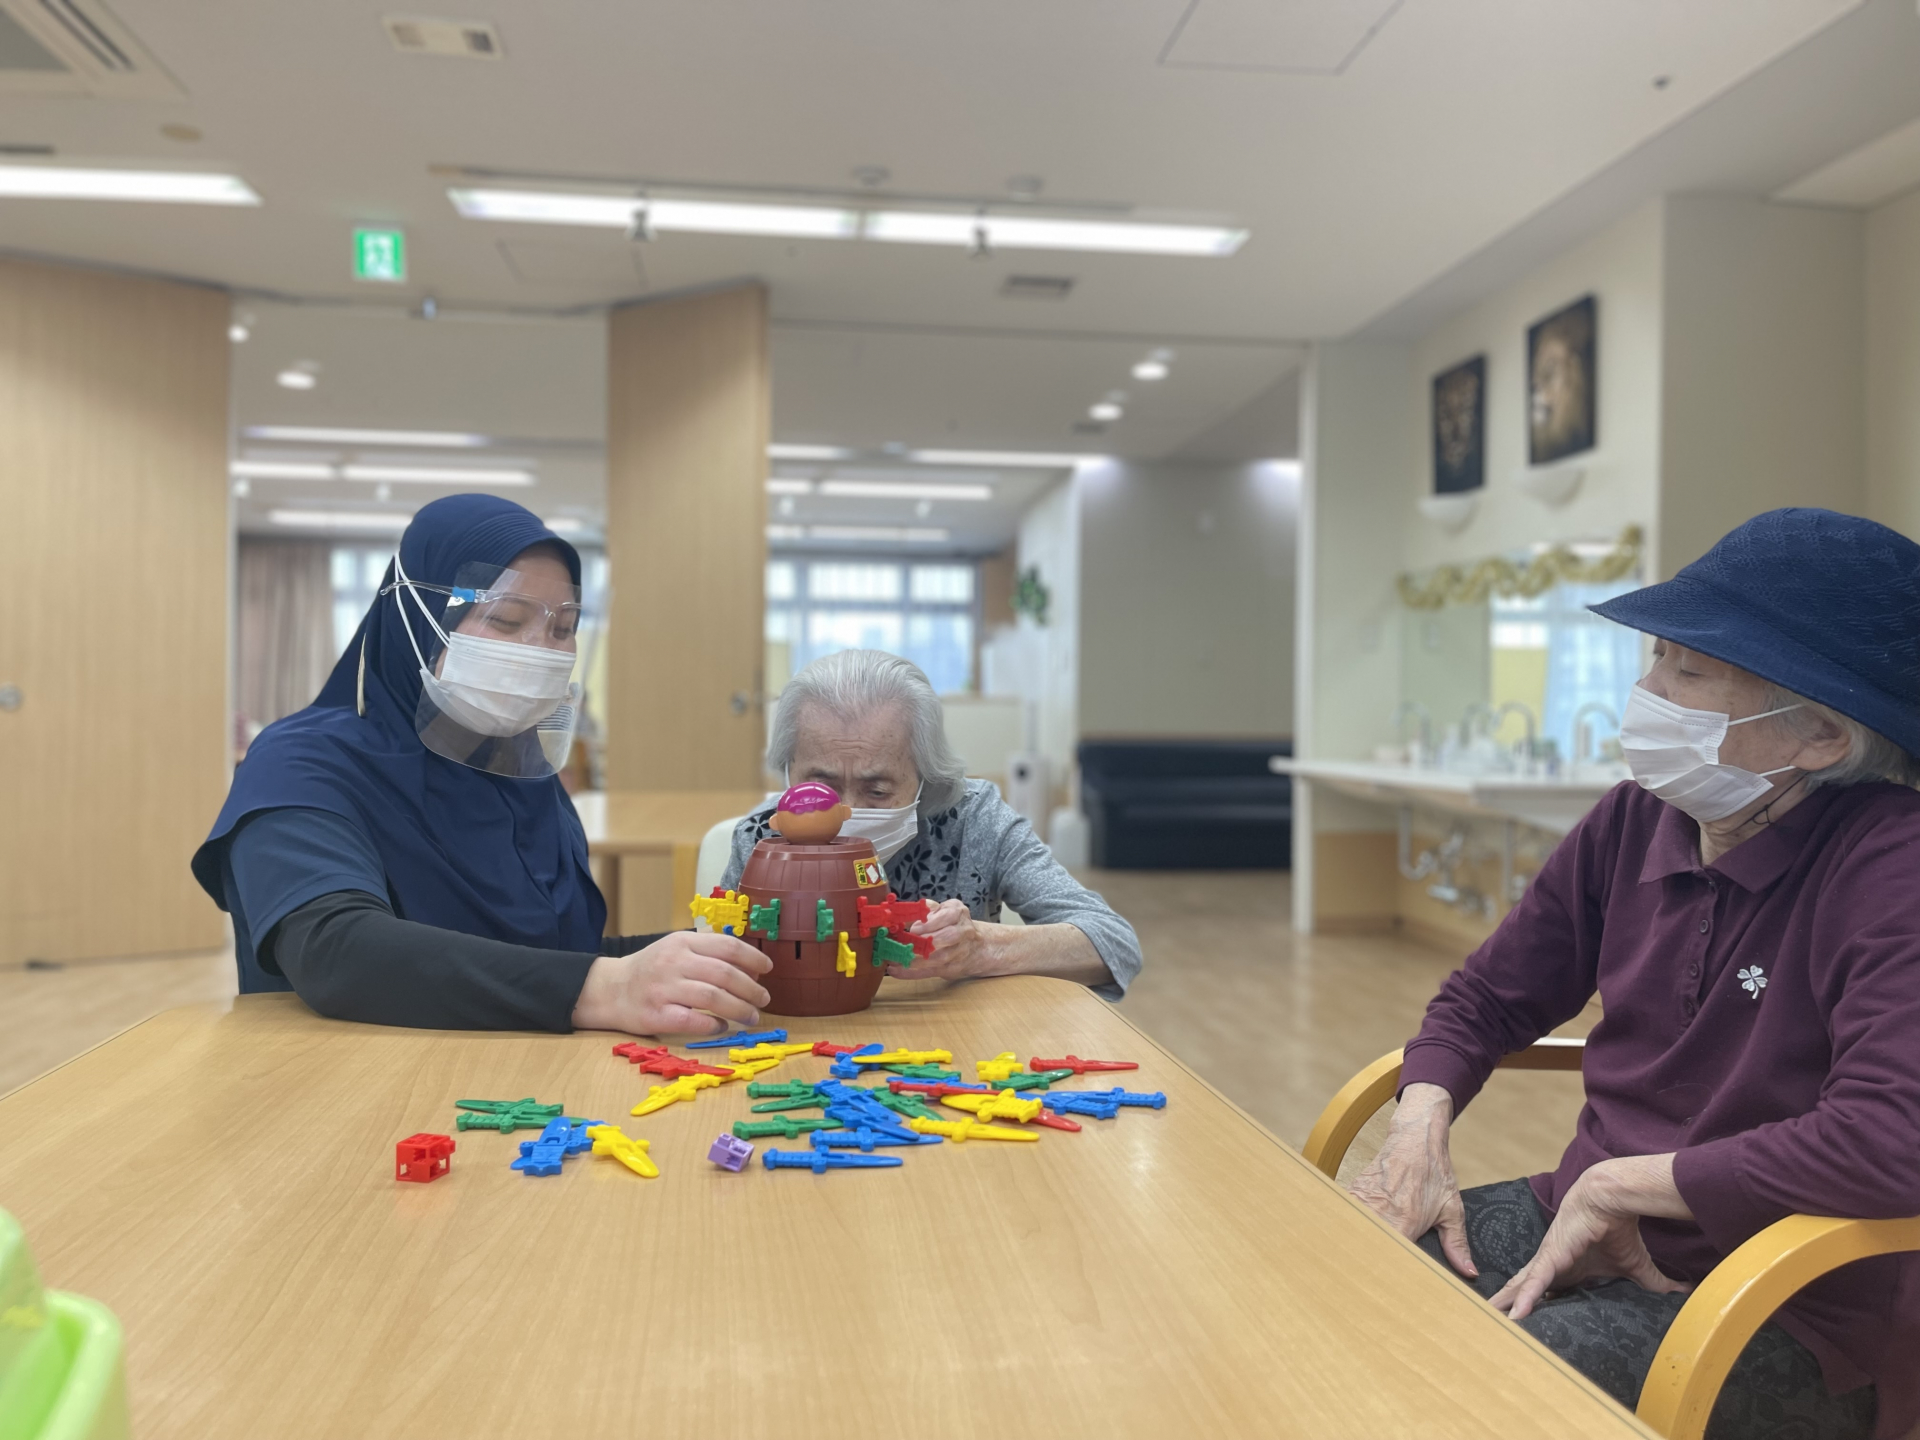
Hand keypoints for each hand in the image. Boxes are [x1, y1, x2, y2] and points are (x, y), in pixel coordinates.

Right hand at [571, 931, 771, 1036]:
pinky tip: (722, 1027)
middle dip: (751, 989)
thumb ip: (708, 952)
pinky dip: (713, 1025)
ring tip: (752, 1017)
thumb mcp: (676, 948)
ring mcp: (664, 989)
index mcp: (683, 943)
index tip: (767, 969)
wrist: (610, 990)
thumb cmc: (651, 969)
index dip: (752, 958)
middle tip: (764, 1000)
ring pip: (713, 997)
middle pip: (724, 974)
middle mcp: (674, 962)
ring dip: (739, 1009)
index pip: (727, 946)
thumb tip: (750, 966)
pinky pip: (693, 1020)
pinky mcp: (656, 1014)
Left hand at [884, 899, 998, 979]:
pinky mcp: (952, 969)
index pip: (948, 916)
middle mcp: (964, 932)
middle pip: (948, 937)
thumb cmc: (955, 924)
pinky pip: (931, 972)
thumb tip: (907, 910)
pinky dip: (911, 973)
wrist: (978, 947)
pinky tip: (896, 971)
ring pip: (940, 958)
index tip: (914, 928)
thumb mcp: (946, 909)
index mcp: (959, 914)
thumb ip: (928, 909)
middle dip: (925, 941)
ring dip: (916, 960)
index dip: (930, 923)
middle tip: (905, 943)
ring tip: (895, 959)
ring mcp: (959, 953)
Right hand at [1349, 1083, 1476, 1278]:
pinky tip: (1351, 1241)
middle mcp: (1378, 1213)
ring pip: (1352, 1234)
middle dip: (1368, 1269)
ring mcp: (1361, 1202)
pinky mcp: (1352, 1193)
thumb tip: (1468, 1272)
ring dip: (1356, 1249)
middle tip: (1369, 1289)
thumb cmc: (1434, 1172)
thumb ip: (1457, 1244)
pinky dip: (1349, 1229)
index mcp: (1403, 1222)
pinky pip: (1347, 1217)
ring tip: (1356, 1271)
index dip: (1388, 1278)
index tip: (1389, 1294)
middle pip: (1366, 1249)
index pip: (1390, 1258)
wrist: (1413, 1138)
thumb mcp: (1451, 1209)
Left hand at [1491, 1156, 1690, 1319]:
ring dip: (1505, 1306)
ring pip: (1520, 1289)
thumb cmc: (1619, 1229)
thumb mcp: (1637, 1268)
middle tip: (1489, 1324)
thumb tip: (1685, 1295)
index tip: (1520, 1326)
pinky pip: (1534, 1282)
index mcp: (1565, 1269)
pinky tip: (1513, 1316)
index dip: (1531, 1307)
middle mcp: (1550, 1265)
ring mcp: (1547, 1261)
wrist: (1613, 1200)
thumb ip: (1655, 1285)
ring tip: (1487, 1322)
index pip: (1543, 1292)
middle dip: (1505, 1307)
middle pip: (1523, 1291)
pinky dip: (1524, 1299)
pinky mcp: (1550, 1257)